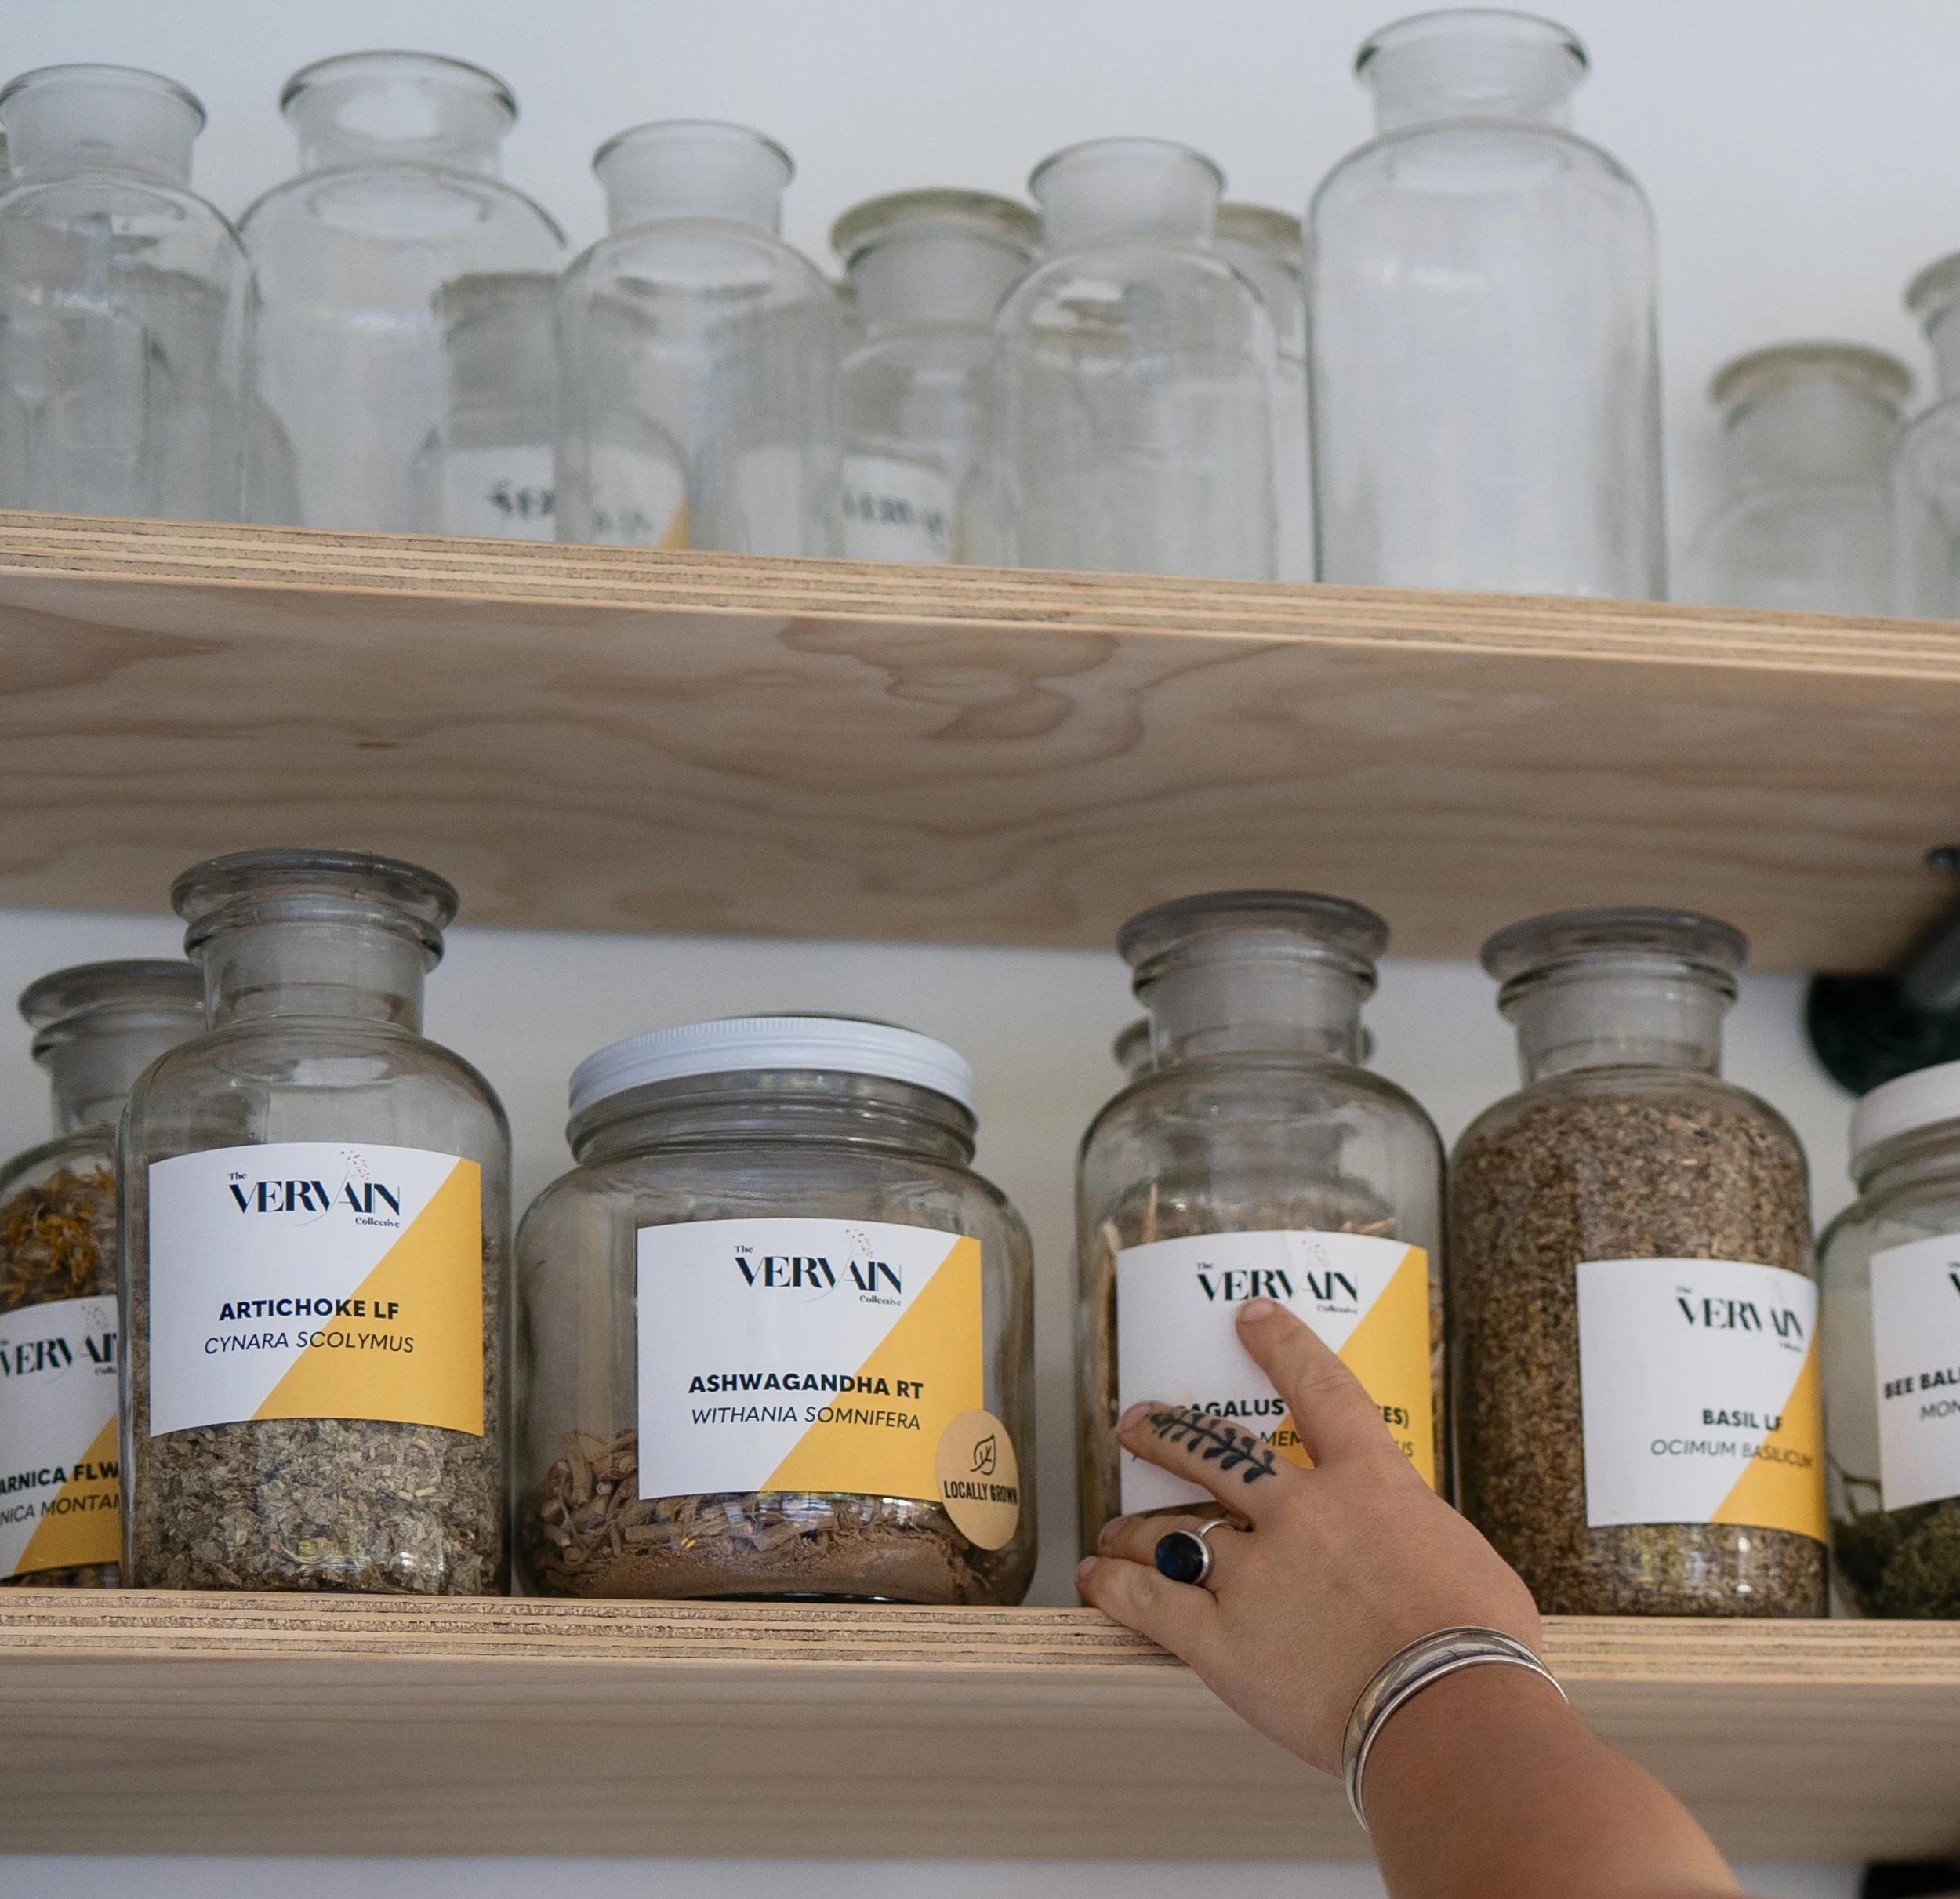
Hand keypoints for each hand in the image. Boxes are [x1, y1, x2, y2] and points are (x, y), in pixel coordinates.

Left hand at [1075, 1295, 1541, 1775]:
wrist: (1450, 1713)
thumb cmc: (1483, 1648)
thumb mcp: (1466, 1563)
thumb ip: (1415, 1540)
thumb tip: (1409, 1553)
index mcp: (1368, 1483)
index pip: (1319, 1390)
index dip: (1282, 1346)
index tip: (1251, 1316)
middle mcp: (1299, 1513)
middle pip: (1216, 1453)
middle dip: (1169, 1432)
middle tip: (1137, 1422)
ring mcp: (1253, 1571)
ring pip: (1171, 1530)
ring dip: (1133, 1529)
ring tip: (1111, 1532)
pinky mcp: (1221, 1638)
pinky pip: (1149, 1603)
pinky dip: (1115, 1589)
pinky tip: (1095, 1582)